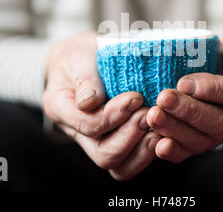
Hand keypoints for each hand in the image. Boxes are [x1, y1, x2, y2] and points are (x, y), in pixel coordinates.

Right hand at [43, 32, 160, 179]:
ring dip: (142, 149)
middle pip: (104, 154)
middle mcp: (76, 132)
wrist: (84, 60)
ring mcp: (96, 142)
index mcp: (60, 108)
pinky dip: (148, 152)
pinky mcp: (116, 143)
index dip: (114, 115)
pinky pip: (131, 162)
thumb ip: (84, 79)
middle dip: (131, 135)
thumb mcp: (77, 58)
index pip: (87, 124)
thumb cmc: (80, 57)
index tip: (136, 97)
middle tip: (149, 114)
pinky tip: (162, 134)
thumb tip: (90, 102)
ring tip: (159, 128)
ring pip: (119, 165)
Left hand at [146, 38, 222, 162]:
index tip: (184, 82)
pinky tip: (155, 142)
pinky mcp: (194, 148)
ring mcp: (213, 138)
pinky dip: (170, 151)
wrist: (197, 78)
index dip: (210, 89)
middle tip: (164, 98)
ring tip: (153, 115)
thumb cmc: (213, 62)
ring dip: (174, 130)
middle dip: (188, 111)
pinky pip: (184, 155)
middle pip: (216, 122)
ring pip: (198, 141)